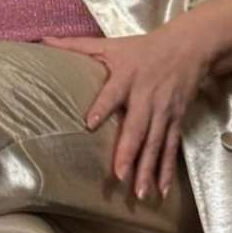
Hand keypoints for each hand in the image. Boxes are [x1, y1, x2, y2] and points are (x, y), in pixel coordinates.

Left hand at [40, 28, 208, 198]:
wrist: (188, 46)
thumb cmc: (142, 48)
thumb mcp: (110, 44)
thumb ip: (76, 46)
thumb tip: (43, 39)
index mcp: (127, 76)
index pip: (113, 92)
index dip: (102, 106)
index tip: (90, 123)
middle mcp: (146, 95)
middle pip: (137, 125)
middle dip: (129, 151)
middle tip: (119, 175)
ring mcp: (163, 110)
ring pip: (155, 142)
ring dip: (148, 168)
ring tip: (140, 193)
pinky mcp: (176, 119)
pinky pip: (171, 147)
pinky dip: (166, 169)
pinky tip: (161, 191)